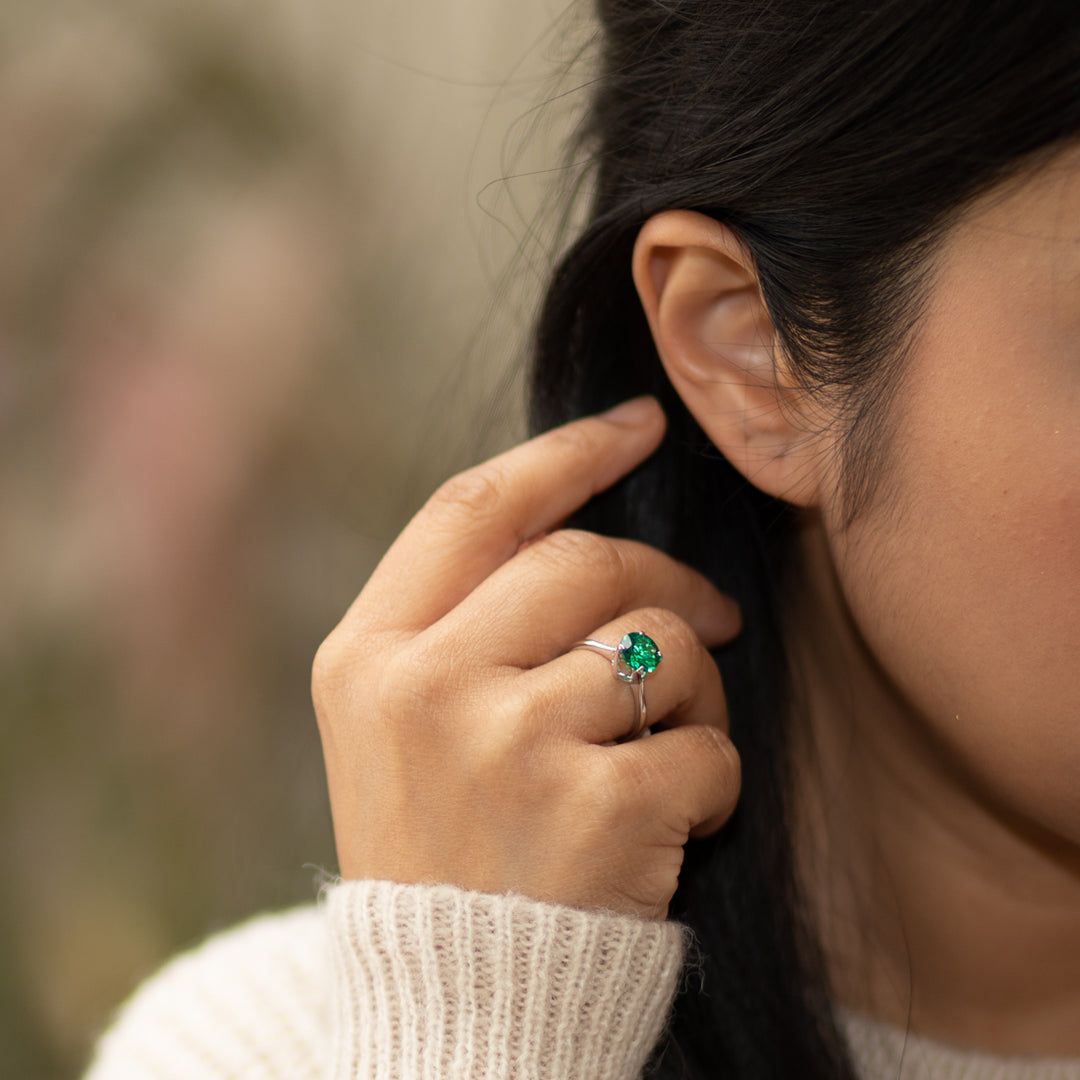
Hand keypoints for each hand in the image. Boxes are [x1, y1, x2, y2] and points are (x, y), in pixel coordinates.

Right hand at [312, 396, 741, 919]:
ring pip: (659, 642)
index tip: (638, 426)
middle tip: (712, 617)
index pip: (474, 509)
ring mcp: (509, 746)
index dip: (565, 454)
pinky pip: (704, 744)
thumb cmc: (444, 852)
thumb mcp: (403, 727)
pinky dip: (713, 775)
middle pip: (583, 560)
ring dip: (692, 686)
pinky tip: (675, 820)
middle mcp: (426, 687)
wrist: (456, 1012)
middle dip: (664, 577)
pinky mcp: (595, 812)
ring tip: (669, 741)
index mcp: (368, 656)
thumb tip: (586, 522)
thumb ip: (466, 622)